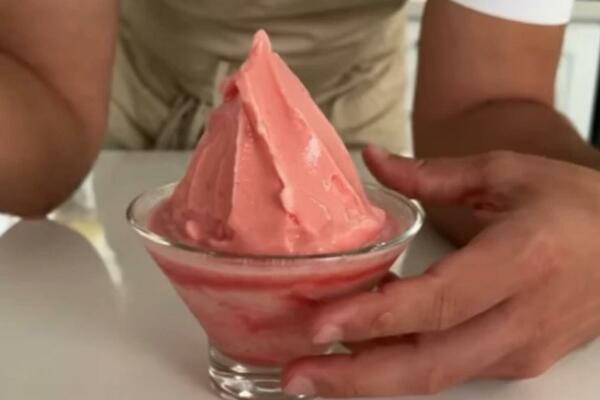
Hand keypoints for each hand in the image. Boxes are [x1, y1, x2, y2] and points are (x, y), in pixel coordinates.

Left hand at [282, 147, 599, 396]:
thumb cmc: (572, 203)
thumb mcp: (506, 172)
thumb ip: (432, 172)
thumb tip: (370, 159)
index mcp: (522, 260)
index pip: (438, 302)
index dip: (375, 317)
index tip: (320, 325)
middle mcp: (522, 317)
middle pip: (430, 363)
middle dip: (355, 376)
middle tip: (296, 375)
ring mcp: (521, 348)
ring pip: (436, 376)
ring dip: (369, 379)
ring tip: (312, 373)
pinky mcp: (516, 360)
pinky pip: (449, 369)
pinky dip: (400, 366)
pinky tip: (361, 353)